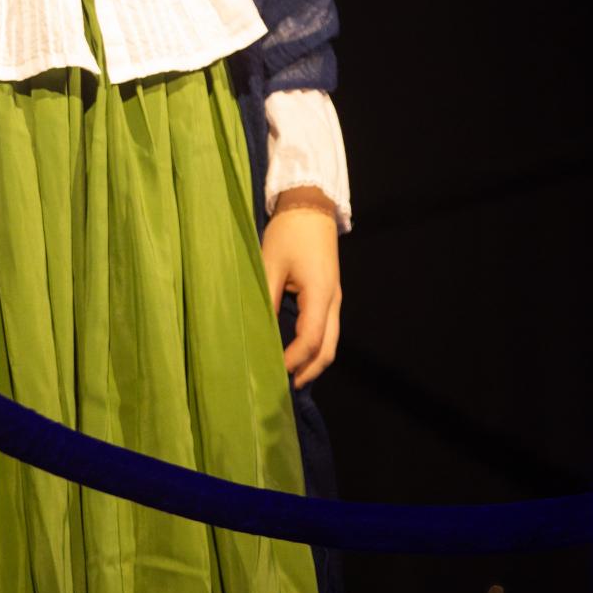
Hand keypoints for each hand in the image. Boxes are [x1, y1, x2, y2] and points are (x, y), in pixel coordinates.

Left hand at [260, 188, 341, 389]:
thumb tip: (258, 332)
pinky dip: (315, 346)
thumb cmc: (289, 232)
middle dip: (309, 370)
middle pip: (328, 348)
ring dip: (313, 361)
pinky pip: (327, 328)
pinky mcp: (329, 293)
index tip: (274, 370)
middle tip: (286, 387)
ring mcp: (334, 297)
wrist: (310, 205)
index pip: (311, 339)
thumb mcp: (270, 263)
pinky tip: (297, 351)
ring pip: (331, 340)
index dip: (294, 359)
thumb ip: (266, 299)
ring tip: (290, 374)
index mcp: (320, 294)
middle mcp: (333, 300)